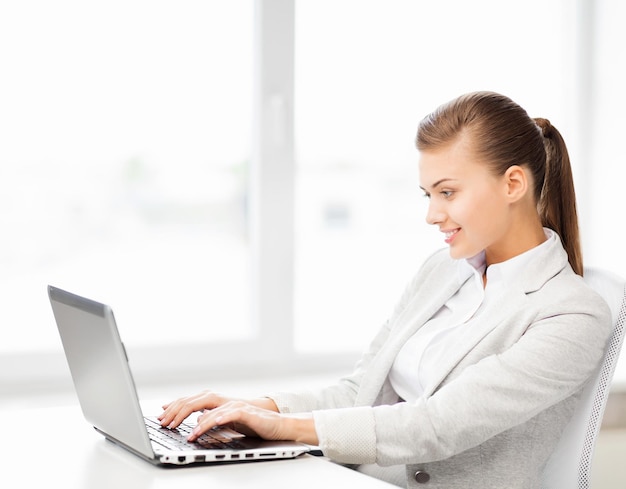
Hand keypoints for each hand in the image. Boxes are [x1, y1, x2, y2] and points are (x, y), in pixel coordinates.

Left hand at [158, 390, 277, 429]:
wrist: (275, 424)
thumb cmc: (252, 423)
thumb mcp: (226, 421)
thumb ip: (211, 418)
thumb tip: (196, 421)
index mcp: (216, 402)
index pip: (191, 402)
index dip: (175, 408)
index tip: (161, 416)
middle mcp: (223, 401)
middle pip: (196, 403)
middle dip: (178, 413)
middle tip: (165, 424)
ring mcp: (234, 405)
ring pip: (211, 411)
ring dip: (198, 424)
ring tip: (189, 435)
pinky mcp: (246, 412)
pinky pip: (231, 414)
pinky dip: (220, 418)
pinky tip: (212, 423)